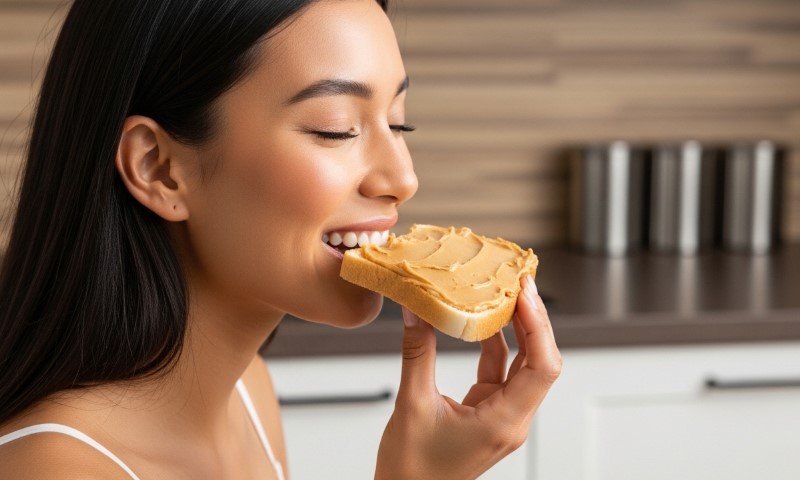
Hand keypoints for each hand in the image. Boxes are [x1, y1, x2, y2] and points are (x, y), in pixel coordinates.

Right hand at [376, 276, 560, 479]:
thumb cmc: (411, 470)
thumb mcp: (412, 404)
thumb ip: (417, 353)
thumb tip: (416, 310)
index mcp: (503, 422)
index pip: (542, 367)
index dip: (539, 325)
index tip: (525, 292)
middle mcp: (511, 419)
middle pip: (540, 361)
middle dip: (533, 319)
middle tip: (519, 282)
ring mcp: (502, 415)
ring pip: (524, 364)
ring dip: (518, 328)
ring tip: (506, 292)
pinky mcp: (488, 411)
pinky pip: (501, 370)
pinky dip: (496, 343)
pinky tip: (484, 319)